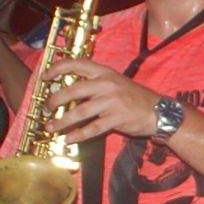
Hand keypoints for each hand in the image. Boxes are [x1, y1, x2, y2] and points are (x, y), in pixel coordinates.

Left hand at [44, 59, 165, 141]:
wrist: (158, 111)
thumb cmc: (134, 97)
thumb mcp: (115, 83)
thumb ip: (94, 84)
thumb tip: (68, 91)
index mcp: (105, 72)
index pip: (77, 64)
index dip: (58, 68)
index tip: (45, 77)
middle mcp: (107, 84)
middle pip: (74, 90)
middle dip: (55, 100)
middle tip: (46, 109)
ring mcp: (112, 102)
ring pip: (80, 111)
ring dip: (62, 121)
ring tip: (51, 127)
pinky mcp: (117, 119)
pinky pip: (93, 128)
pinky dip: (79, 135)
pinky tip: (68, 139)